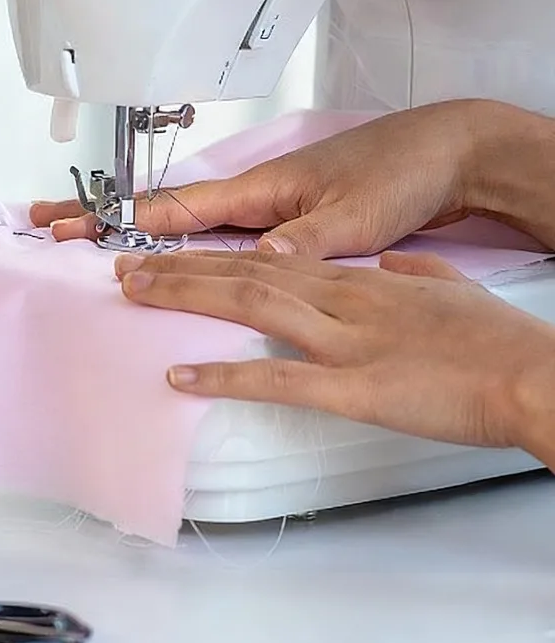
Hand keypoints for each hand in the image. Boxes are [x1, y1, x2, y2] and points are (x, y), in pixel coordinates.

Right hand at [31, 100, 493, 257]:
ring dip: (139, 235)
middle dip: (105, 218)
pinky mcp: (287, 224)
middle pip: (164, 213)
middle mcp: (255, 198)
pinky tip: (173, 260)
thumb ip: (303, 242)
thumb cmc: (402, 172)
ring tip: (93, 243)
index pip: (174, 208)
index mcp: (260, 190)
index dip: (120, 221)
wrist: (448, 155)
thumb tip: (260, 263)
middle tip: (51, 226)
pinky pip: (222, 239)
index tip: (72, 229)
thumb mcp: (353, 215)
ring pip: (189, 226)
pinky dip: (187, 248)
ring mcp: (268, 211)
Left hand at [113, 249, 554, 467]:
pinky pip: (276, 378)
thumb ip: (412, 275)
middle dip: (182, 270)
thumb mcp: (449, 290)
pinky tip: (181, 376)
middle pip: (246, 273)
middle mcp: (341, 299)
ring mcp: (344, 340)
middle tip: (128, 269)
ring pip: (251, 306)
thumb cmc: (495, 339)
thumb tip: (391, 268)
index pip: (271, 259)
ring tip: (136, 295)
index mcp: (359, 281)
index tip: (177, 256)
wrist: (533, 373)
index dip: (217, 256)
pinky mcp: (354, 387)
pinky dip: (224, 376)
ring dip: (188, 298)